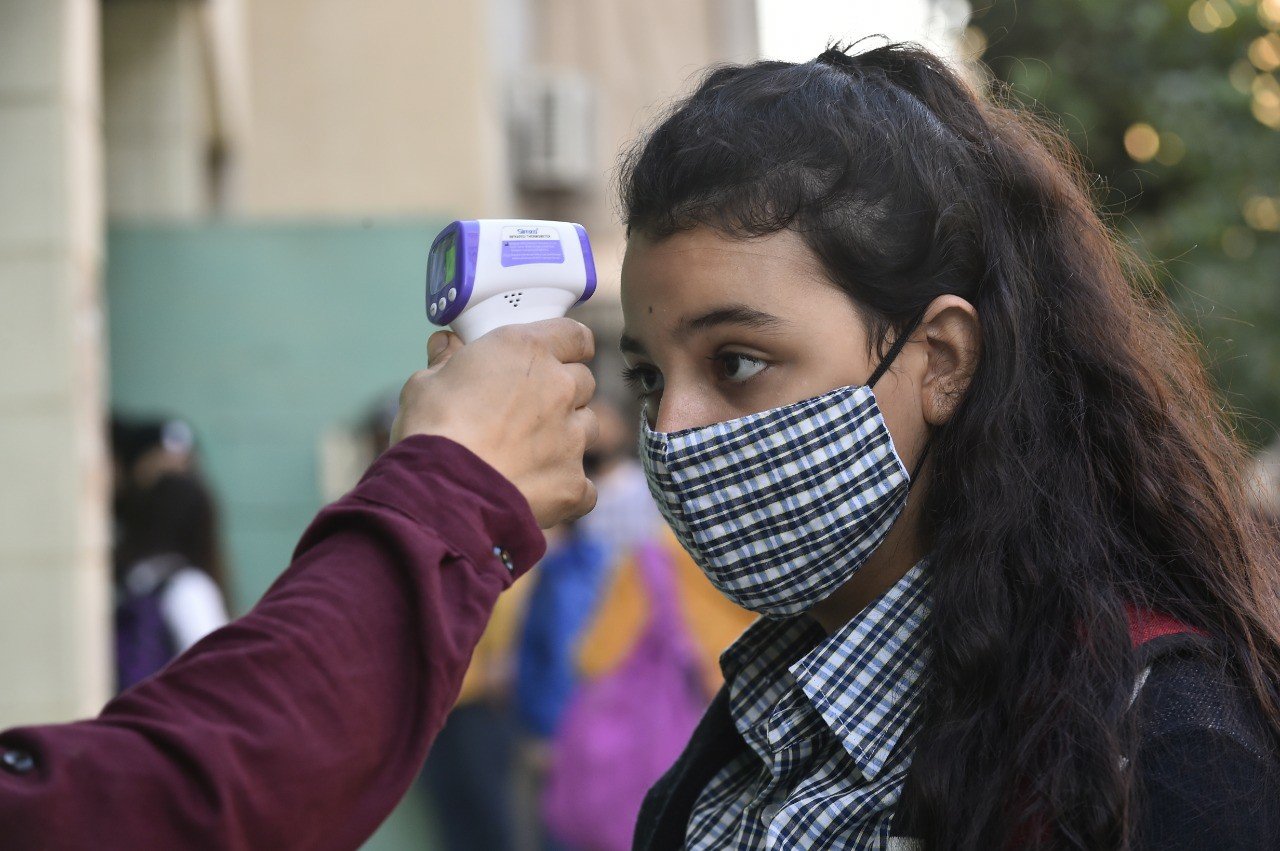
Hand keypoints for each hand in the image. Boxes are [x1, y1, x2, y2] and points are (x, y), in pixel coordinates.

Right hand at [392, 319, 598, 527]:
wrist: (444, 494)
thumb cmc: (432, 431)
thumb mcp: (426, 384)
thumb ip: (445, 361)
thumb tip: (446, 345)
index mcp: (526, 351)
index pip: (575, 336)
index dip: (569, 345)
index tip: (561, 354)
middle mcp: (559, 388)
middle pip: (583, 382)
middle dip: (563, 392)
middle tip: (530, 408)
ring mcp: (572, 437)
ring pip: (586, 428)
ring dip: (567, 435)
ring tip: (528, 452)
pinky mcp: (573, 482)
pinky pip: (583, 484)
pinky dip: (565, 487)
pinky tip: (537, 491)